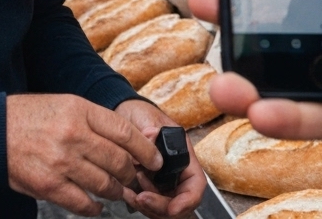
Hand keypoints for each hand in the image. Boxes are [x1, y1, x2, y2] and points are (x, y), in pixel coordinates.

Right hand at [6, 93, 162, 215]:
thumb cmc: (29, 117)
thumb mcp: (66, 104)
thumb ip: (96, 121)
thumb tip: (129, 143)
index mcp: (79, 111)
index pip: (125, 133)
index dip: (146, 151)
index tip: (155, 160)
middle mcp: (73, 135)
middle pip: (119, 162)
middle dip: (131, 174)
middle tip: (133, 177)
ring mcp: (61, 162)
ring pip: (105, 185)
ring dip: (115, 192)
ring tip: (116, 190)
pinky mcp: (49, 186)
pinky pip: (84, 203)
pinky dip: (95, 207)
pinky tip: (96, 204)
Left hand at [114, 99, 205, 218]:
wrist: (125, 114)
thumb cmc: (142, 115)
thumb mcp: (148, 118)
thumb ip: (150, 130)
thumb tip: (149, 137)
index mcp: (183, 157)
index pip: (196, 185)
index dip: (187, 201)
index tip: (172, 208)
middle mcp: (176, 172)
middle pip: (179, 202)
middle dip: (161, 206)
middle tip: (141, 198)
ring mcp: (162, 182)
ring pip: (163, 208)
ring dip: (148, 205)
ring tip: (132, 191)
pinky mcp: (148, 186)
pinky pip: (148, 203)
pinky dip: (138, 203)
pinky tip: (126, 192)